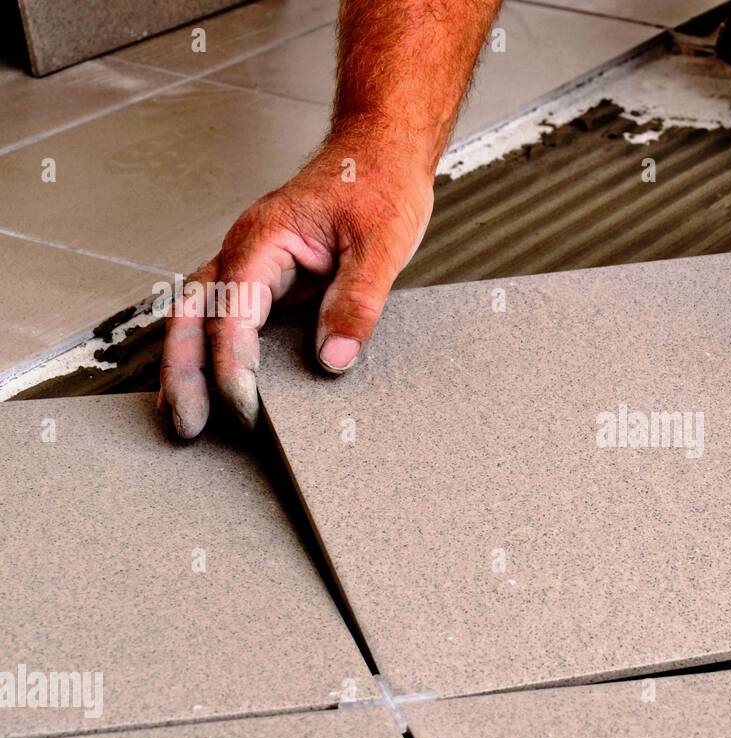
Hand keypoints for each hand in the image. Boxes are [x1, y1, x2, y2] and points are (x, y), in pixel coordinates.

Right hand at [159, 128, 434, 436]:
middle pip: (191, 317)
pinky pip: (223, 316)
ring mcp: (250, 264)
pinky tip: (213, 386)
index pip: (232, 314)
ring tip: (186, 419)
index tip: (246, 408)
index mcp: (264, 239)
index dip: (233, 366)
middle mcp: (245, 251)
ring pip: (197, 317)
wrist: (381, 153)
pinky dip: (210, 351)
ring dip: (186, 367)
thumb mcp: (382, 245)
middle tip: (188, 427)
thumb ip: (357, 302)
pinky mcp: (264, 277)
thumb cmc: (379, 186)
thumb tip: (334, 358)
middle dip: (183, 374)